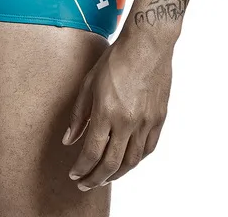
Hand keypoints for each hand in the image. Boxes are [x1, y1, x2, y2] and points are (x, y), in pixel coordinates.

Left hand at [61, 35, 171, 189]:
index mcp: (106, 112)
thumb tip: (69, 141)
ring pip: (131, 162)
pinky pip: (147, 149)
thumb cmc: (115, 59)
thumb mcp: (89, 83)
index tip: (74, 174)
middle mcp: (127, 122)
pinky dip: (135, 161)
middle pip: (111, 164)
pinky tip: (126, 161)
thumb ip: (78, 115)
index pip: (92, 152)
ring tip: (104, 176)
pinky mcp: (159, 119)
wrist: (147, 44)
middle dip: (96, 178)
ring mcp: (146, 122)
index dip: (81, 168)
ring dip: (116, 174)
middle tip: (85, 183)